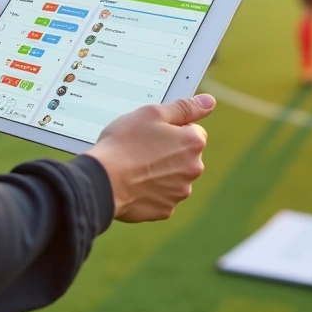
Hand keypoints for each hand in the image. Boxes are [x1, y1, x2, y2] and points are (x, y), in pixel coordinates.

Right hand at [88, 95, 216, 221]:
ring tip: (136, 167)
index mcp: (193, 143)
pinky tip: (134, 184)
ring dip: (161, 172)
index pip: (194, 131)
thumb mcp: (152, 113)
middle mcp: (193, 169)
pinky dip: (151, 192)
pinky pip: (161, 197)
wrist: (102, 181)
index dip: (173, 129)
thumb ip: (185, 107)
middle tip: (142, 149)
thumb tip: (209, 102)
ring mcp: (179, 192)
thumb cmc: (124, 144)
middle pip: (185, 156)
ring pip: (174, 177)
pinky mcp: (165, 209)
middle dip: (169, 152)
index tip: (154, 133)